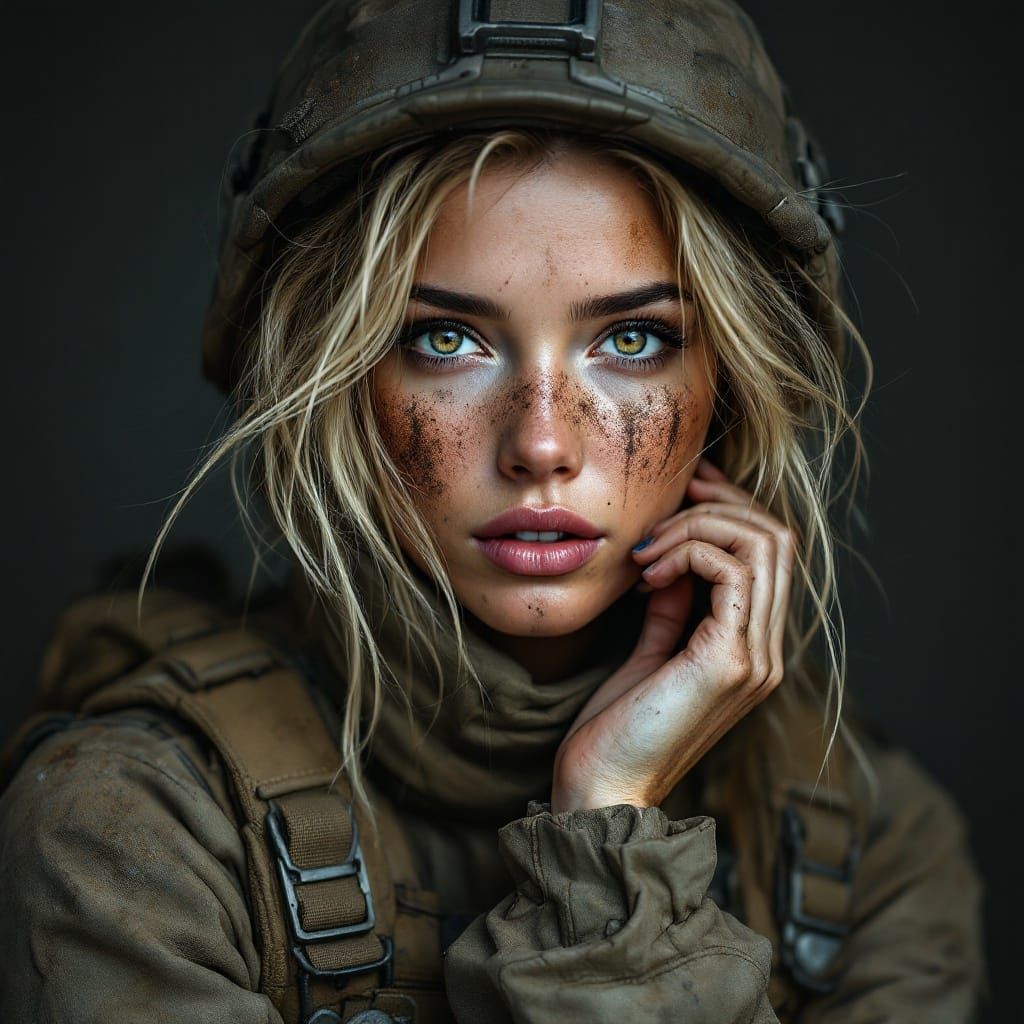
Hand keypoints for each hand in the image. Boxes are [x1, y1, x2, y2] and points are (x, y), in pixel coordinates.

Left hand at [550, 457, 794, 812]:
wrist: (602, 790)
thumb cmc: (617, 728)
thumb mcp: (650, 650)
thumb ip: (674, 606)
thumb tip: (676, 558)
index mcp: (750, 647)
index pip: (769, 553)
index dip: (730, 508)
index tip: (680, 491)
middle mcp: (766, 651)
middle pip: (776, 537)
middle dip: (718, 504)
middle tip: (664, 507)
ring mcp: (755, 658)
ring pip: (763, 545)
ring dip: (699, 527)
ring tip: (649, 552)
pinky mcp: (730, 662)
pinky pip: (733, 572)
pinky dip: (690, 553)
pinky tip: (649, 574)